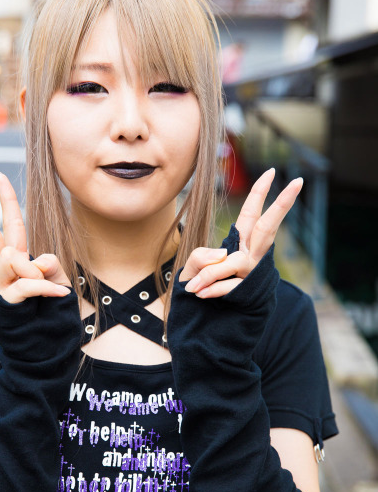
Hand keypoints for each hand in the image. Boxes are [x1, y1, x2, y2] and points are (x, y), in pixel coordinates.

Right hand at [0, 172, 71, 302]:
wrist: (43, 337)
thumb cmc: (48, 304)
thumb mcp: (55, 278)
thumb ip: (48, 265)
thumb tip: (36, 263)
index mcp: (15, 257)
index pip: (11, 223)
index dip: (8, 200)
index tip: (1, 175)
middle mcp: (2, 267)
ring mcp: (0, 283)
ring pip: (13, 259)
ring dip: (36, 272)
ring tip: (49, 286)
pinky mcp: (6, 300)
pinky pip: (28, 283)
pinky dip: (47, 287)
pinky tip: (60, 293)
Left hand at [180, 168, 301, 297]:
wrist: (205, 320)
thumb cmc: (200, 285)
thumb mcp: (193, 265)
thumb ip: (202, 256)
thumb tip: (223, 256)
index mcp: (240, 241)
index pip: (250, 213)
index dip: (259, 192)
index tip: (272, 171)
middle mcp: (251, 255)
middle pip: (267, 227)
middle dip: (282, 205)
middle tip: (297, 182)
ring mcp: (251, 273)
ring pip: (234, 263)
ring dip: (210, 275)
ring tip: (193, 286)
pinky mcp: (248, 292)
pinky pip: (227, 286)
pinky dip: (211, 290)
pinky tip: (201, 296)